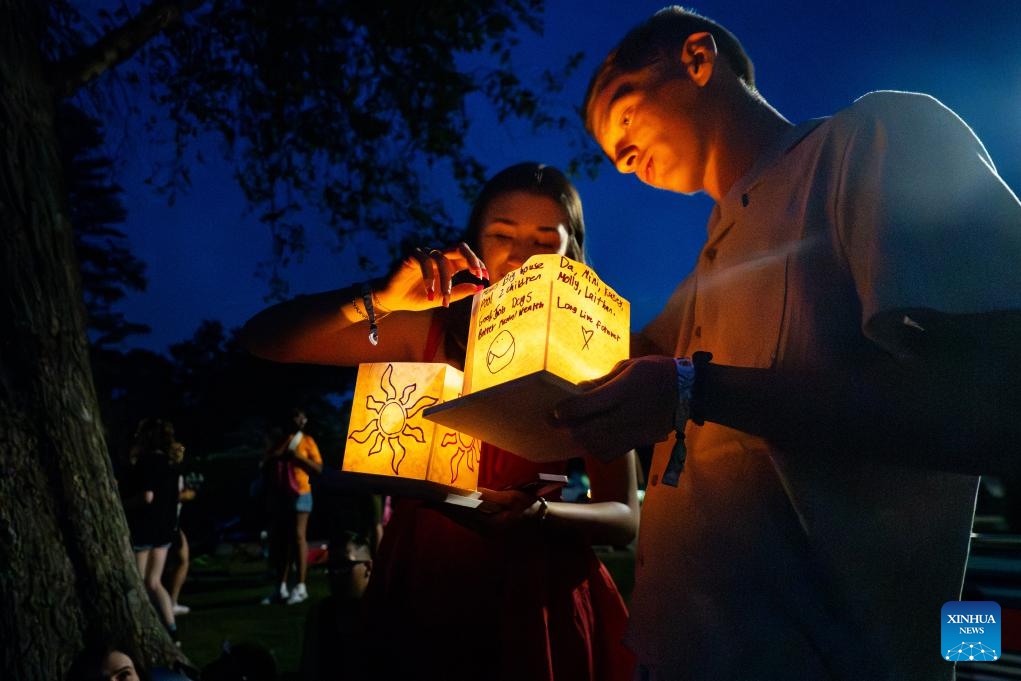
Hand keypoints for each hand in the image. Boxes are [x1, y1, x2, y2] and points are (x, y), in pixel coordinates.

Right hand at [376, 242, 488, 310]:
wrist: (392, 299)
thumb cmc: (416, 298)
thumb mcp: (441, 299)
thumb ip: (459, 293)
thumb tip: (479, 287)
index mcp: (449, 265)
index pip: (467, 258)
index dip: (478, 265)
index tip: (485, 278)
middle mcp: (439, 257)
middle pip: (460, 247)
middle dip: (472, 258)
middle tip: (478, 273)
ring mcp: (426, 254)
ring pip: (442, 259)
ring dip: (446, 281)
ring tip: (444, 300)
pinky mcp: (412, 256)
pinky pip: (425, 262)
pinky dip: (429, 278)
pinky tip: (429, 293)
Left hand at [431, 487, 541, 535]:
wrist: (541, 522)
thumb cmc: (529, 508)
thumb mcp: (512, 498)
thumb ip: (492, 496)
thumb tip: (472, 491)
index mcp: (490, 524)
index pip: (461, 514)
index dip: (444, 507)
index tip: (429, 501)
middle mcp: (485, 531)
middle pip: (458, 519)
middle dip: (441, 509)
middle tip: (424, 500)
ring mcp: (486, 531)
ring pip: (461, 521)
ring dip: (448, 512)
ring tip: (432, 502)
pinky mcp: (487, 529)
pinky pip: (468, 521)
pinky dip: (458, 514)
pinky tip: (451, 508)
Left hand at [553, 356, 679, 461]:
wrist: (689, 391)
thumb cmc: (657, 371)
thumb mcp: (629, 366)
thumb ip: (603, 381)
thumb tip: (579, 390)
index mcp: (622, 391)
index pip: (584, 407)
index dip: (563, 412)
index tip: (553, 411)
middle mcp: (626, 414)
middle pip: (585, 431)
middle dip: (567, 428)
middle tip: (556, 421)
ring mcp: (633, 432)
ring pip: (595, 447)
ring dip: (580, 440)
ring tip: (575, 430)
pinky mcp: (638, 441)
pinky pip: (610, 453)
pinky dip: (596, 449)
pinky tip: (594, 439)